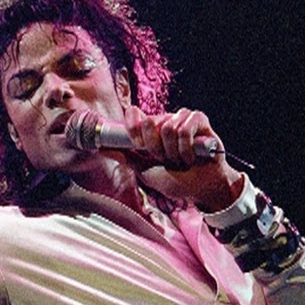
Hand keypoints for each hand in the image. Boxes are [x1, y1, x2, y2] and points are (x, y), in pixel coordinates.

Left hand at [122, 106, 243, 212]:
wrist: (203, 189)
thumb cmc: (177, 181)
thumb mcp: (145, 171)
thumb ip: (125, 157)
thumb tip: (100, 148)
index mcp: (150, 130)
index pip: (134, 115)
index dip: (134, 129)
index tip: (140, 146)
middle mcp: (165, 120)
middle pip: (150, 122)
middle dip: (156, 148)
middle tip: (167, 160)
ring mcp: (182, 118)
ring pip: (167, 127)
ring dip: (174, 151)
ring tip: (181, 160)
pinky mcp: (199, 119)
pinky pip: (185, 128)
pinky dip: (187, 148)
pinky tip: (193, 156)